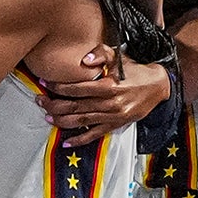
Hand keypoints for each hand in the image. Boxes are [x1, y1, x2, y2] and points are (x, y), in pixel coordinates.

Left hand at [38, 57, 169, 147]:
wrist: (158, 86)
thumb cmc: (135, 70)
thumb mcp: (119, 56)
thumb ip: (101, 54)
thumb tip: (85, 60)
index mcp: (108, 86)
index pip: (76, 88)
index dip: (58, 86)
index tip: (44, 82)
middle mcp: (108, 104)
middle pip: (74, 106)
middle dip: (53, 104)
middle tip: (39, 100)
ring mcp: (111, 117)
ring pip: (80, 121)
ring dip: (61, 120)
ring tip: (47, 116)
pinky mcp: (115, 125)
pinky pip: (94, 135)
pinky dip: (79, 140)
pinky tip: (66, 143)